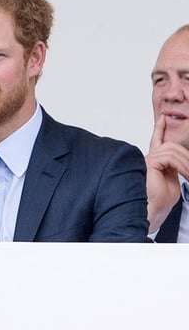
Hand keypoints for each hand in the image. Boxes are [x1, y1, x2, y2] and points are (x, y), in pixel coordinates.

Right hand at [145, 114, 188, 232]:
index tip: (163, 118)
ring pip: (173, 151)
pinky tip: (186, 175)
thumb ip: (174, 169)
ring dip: (187, 164)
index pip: (156, 141)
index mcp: (152, 163)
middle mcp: (146, 159)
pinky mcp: (148, 162)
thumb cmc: (159, 202)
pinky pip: (170, 158)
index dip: (159, 129)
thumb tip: (181, 162)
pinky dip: (182, 166)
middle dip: (187, 157)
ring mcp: (146, 159)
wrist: (150, 211)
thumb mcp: (172, 182)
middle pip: (171, 146)